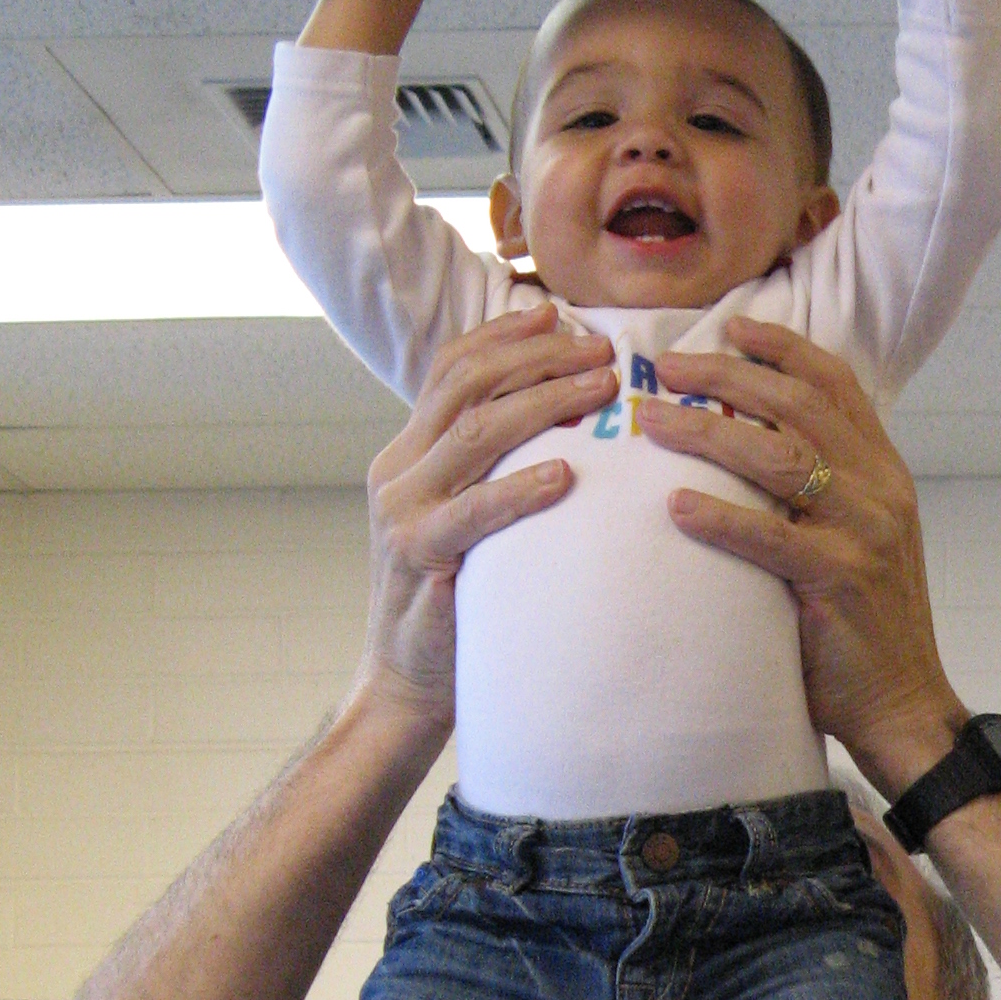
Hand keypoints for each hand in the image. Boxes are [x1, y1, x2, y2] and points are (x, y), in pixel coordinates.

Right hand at [356, 307, 615, 738]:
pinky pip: (474, 512)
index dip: (505, 337)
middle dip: (538, 358)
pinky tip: (565, 474)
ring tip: (601, 390)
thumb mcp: (467, 521)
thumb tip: (564, 426)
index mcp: (408, 453)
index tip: (560, 315)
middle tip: (602, 350)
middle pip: (467, 386)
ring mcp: (404, 512)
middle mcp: (398, 470)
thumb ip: (491, 472)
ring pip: (475, 433)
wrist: (405, 684)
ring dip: (544, 403)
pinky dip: (520, 488)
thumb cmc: (456, 603)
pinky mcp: (420, 557)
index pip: (452, 370)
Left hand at [637, 319, 959, 793]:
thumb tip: (748, 445)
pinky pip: (769, 536)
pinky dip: (719, 515)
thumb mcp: (856, 537)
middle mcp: (880, 488)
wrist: (903, 701)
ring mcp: (863, 531)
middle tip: (667, 368)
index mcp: (884, 470)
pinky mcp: (838, 579)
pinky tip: (674, 504)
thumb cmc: (862, 623)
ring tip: (652, 421)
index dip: (782, 347)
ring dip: (708, 432)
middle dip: (728, 376)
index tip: (730, 328)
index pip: (836, 384)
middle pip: (799, 405)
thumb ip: (820, 489)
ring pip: (779, 457)